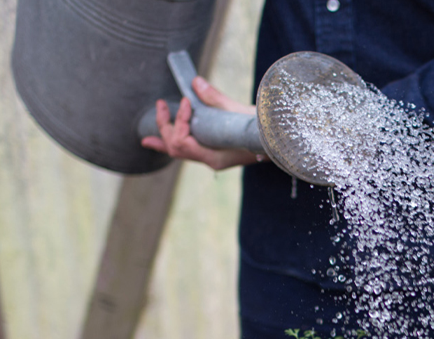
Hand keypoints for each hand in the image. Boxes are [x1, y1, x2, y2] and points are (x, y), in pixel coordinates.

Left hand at [141, 76, 266, 169]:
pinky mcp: (216, 153)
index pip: (184, 142)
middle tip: (162, 104)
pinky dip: (170, 144)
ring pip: (178, 152)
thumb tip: (194, 82)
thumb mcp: (241, 112)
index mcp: (216, 157)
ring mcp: (213, 158)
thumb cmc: (266, 129)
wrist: (283, 142)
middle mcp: (212, 161)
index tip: (188, 101)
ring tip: (151, 127)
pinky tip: (155, 141)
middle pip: (176, 147)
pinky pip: (187, 151)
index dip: (181, 121)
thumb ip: (216, 99)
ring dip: (164, 135)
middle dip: (164, 125)